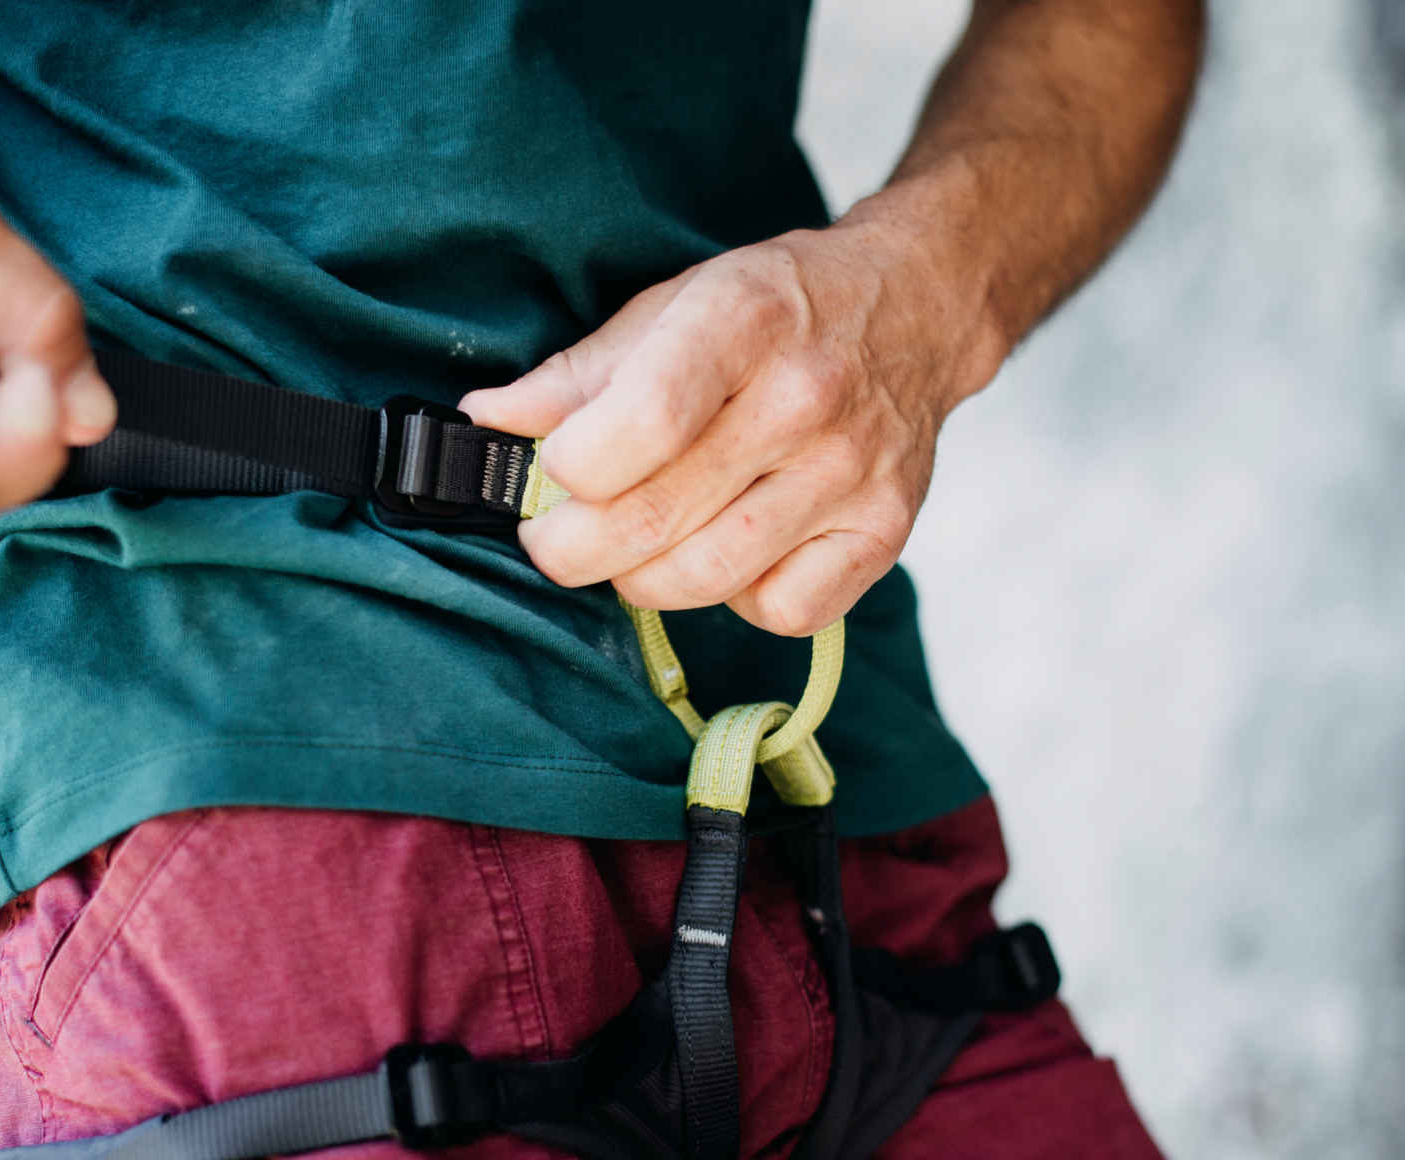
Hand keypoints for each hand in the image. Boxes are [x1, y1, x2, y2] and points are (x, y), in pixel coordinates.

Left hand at [461, 205, 1006, 636]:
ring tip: (633, 543)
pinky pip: (778, 610)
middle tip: (555, 535)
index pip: (637, 427)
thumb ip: (578, 373)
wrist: (917, 309)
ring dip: (641, 577)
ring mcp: (851, 475)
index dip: (565, 469)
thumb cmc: (780, 308)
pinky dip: (735, 598)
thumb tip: (487, 425)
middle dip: (572, 545)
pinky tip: (727, 550)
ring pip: (705, 578)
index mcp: (744, 321)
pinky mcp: (882, 534)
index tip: (546, 471)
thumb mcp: (674, 303)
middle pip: (652, 519)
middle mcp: (806, 400)